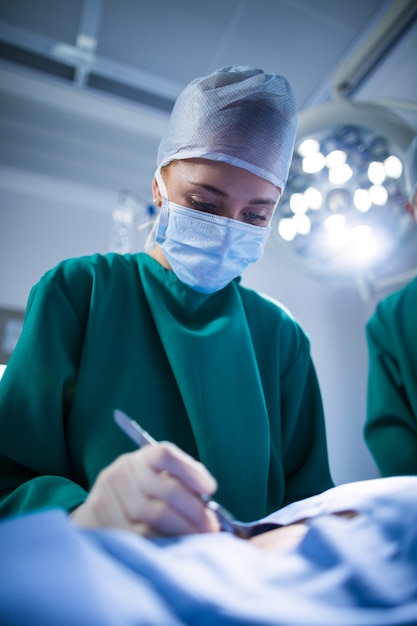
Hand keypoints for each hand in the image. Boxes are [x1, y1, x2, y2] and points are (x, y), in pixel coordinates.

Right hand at [71, 442, 219, 536]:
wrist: (95, 519)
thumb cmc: (136, 500)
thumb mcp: (152, 483)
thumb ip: (177, 484)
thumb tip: (207, 500)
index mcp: (137, 459)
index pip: (165, 455)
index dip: (191, 471)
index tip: (211, 489)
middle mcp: (121, 473)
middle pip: (168, 488)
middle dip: (196, 510)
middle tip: (212, 526)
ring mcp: (109, 499)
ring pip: (158, 514)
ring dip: (185, 529)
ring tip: (200, 539)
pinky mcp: (105, 525)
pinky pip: (144, 535)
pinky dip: (166, 541)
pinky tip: (177, 546)